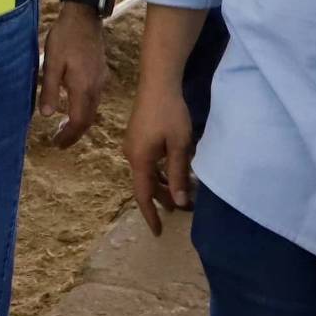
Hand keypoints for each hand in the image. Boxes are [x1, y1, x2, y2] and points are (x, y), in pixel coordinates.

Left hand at [39, 5, 109, 148]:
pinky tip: (73, 105)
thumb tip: (47, 116)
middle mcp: (96, 88)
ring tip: (64, 127)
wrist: (84, 16)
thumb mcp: (51, 63)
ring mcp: (101, 80)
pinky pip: (94, 99)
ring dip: (80, 122)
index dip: (68, 136)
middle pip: (88, 119)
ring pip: (92, 110)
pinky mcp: (101, 73)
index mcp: (83, 88)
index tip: (56, 144)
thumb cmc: (65, 37)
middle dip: (74, 133)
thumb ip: (50, 90)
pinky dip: (84, 109)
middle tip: (59, 141)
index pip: (79, 122)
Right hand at [121, 82, 193, 234]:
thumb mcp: (179, 146)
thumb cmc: (170, 114)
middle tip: (184, 210)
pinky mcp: (138, 136)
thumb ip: (177, 174)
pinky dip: (160, 171)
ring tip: (182, 194)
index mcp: (139, 159)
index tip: (159, 232)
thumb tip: (179, 203)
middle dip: (163, 200)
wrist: (157, 82)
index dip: (150, 215)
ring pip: (147, 173)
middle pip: (145, 185)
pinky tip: (174, 171)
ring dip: (163, 184)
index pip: (143, 195)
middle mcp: (131, 154)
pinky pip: (148, 162)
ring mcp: (133, 144)